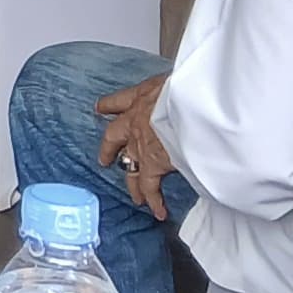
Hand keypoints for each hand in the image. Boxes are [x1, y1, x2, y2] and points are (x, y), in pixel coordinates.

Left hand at [94, 75, 180, 218]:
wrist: (190, 104)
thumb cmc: (190, 87)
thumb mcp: (179, 81)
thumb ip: (178, 90)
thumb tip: (192, 91)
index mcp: (143, 95)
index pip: (120, 100)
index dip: (109, 105)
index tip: (100, 108)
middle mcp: (136, 119)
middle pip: (114, 136)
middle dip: (109, 148)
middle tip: (104, 158)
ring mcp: (141, 143)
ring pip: (130, 166)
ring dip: (132, 182)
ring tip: (134, 195)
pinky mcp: (152, 163)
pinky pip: (149, 186)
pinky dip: (154, 200)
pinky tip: (158, 211)